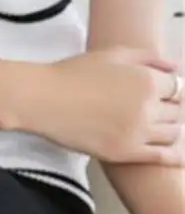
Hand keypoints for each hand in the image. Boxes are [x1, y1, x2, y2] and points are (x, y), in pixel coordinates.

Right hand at [30, 47, 183, 164]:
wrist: (42, 99)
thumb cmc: (73, 74)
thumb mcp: (114, 54)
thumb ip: (149, 58)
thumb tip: (175, 67)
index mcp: (148, 80)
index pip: (178, 87)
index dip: (169, 91)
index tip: (158, 95)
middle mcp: (147, 106)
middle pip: (176, 111)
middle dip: (166, 110)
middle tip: (148, 112)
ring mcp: (136, 131)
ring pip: (172, 133)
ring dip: (168, 130)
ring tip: (153, 129)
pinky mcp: (122, 152)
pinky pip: (159, 156)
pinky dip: (173, 157)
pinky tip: (180, 159)